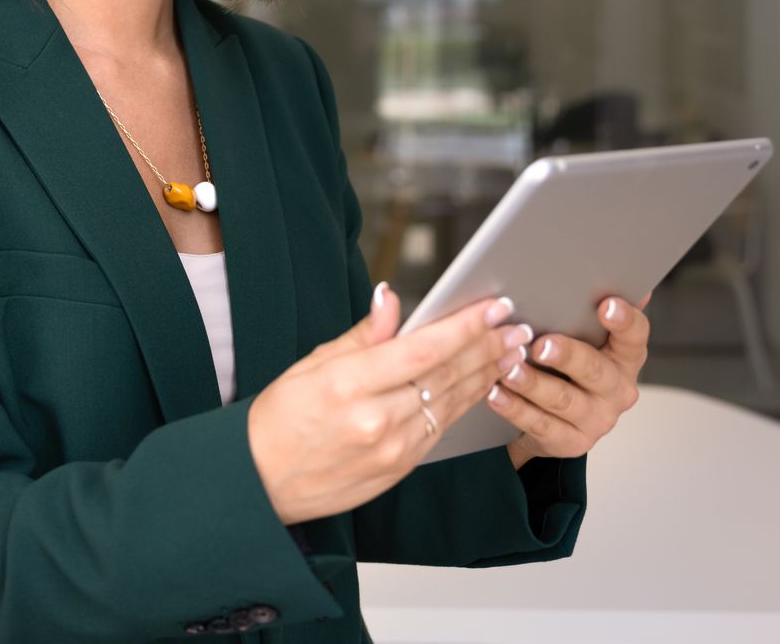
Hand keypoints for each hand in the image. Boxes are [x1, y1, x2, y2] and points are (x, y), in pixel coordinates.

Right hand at [248, 282, 529, 525]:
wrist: (262, 481)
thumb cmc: (281, 417)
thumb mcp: (312, 364)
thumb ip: (362, 335)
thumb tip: (391, 298)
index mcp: (349, 384)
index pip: (423, 349)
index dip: (465, 326)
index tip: (495, 306)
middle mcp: (376, 420)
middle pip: (447, 375)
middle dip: (488, 347)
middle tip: (517, 325)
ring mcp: (391, 450)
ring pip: (452, 403)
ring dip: (487, 374)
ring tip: (512, 351)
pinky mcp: (399, 469)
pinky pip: (442, 429)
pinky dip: (467, 403)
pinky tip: (484, 384)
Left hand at [494, 290, 651, 468]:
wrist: (560, 419)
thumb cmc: (570, 365)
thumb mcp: (584, 337)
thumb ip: (587, 308)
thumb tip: (604, 268)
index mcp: (625, 357)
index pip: (635, 336)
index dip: (624, 320)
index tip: (606, 305)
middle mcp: (618, 389)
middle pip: (596, 370)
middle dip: (567, 355)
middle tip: (540, 344)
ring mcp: (596, 419)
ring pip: (563, 399)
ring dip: (533, 383)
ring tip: (508, 369)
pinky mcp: (571, 441)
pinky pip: (539, 424)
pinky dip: (515, 408)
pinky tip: (495, 393)